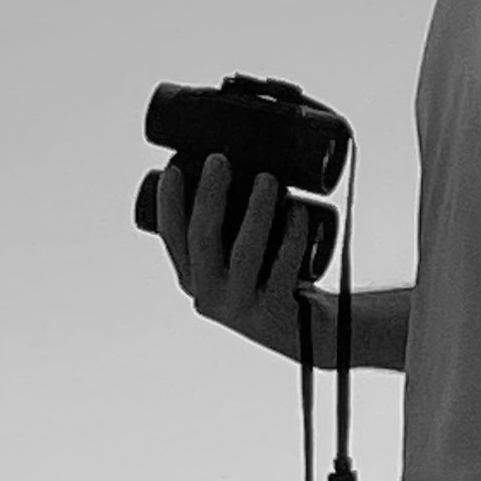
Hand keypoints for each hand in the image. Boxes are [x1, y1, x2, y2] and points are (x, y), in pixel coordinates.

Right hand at [154, 154, 316, 361]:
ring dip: (256, 210)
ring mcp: (242, 307)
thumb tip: (240, 149)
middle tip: (222, 159)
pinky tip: (299, 210)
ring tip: (269, 178)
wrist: (311, 331)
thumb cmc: (275, 276)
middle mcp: (211, 296)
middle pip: (203, 239)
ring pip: (245, 252)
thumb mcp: (244, 252)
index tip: (174, 167)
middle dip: (209, 195)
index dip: (169, 203)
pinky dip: (293, 234)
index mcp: (195, 278)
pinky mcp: (276, 312)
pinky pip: (284, 267)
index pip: (172, 238)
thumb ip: (234, 219)